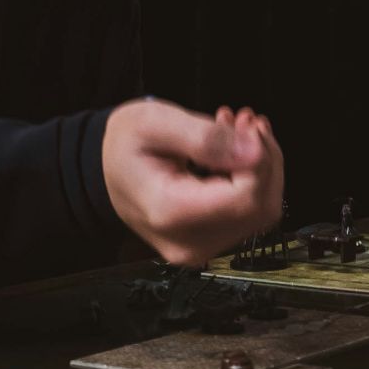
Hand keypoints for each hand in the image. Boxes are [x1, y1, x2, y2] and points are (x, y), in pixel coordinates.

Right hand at [103, 99, 283, 265]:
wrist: (104, 171)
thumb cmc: (124, 145)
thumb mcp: (156, 123)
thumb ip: (206, 138)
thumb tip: (254, 152)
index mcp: (170, 212)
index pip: (244, 198)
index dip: (260, 159)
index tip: (247, 125)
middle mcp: (187, 241)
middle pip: (259, 208)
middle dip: (264, 160)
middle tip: (244, 120)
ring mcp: (199, 247)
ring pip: (261, 211)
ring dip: (260, 167)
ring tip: (237, 130)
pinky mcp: (208, 242)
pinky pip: (249, 214)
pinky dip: (251, 179)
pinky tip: (235, 152)